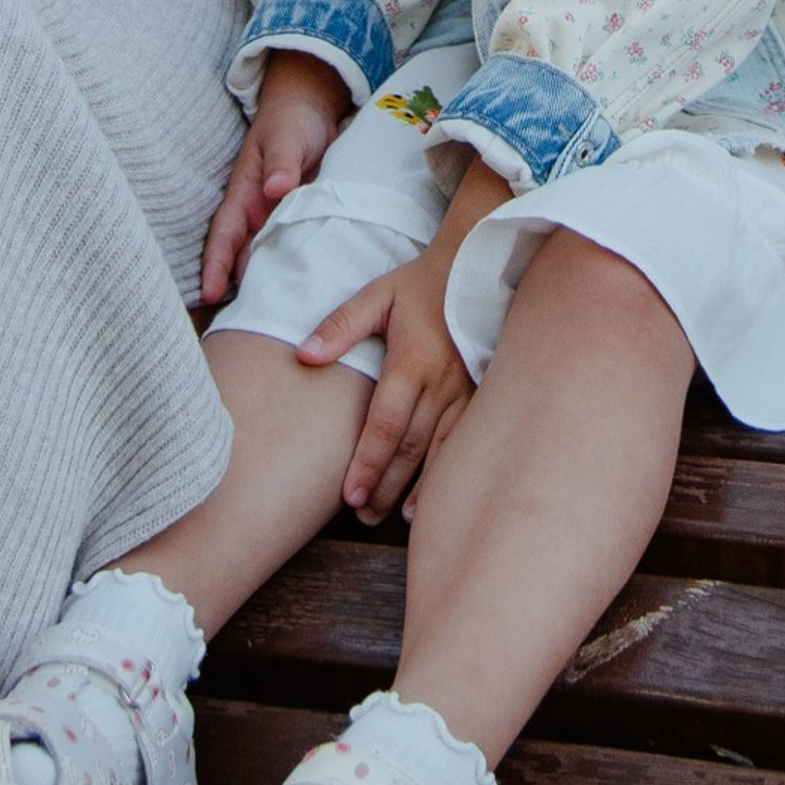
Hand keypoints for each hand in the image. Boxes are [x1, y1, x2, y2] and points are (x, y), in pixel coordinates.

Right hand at [201, 52, 347, 303]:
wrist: (314, 108)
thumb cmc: (292, 121)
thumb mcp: (287, 138)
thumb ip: (282, 163)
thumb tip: (275, 188)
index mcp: (245, 196)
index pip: (224, 236)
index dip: (214, 265)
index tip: (208, 294)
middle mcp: (259, 214)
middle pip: (244, 259)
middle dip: (241, 290)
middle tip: (247, 326)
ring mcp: (280, 219)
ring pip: (270, 259)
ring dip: (272, 284)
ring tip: (278, 320)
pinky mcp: (303, 220)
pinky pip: (297, 249)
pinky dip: (298, 269)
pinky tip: (309, 292)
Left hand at [300, 251, 475, 523]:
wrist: (478, 268)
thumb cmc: (420, 284)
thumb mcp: (378, 294)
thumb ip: (341, 325)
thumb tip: (303, 355)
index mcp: (411, 361)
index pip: (385, 424)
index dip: (368, 463)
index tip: (348, 496)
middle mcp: (440, 383)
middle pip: (409, 448)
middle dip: (384, 486)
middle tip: (361, 514)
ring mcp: (465, 393)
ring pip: (437, 453)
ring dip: (413, 490)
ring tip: (388, 517)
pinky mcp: (480, 396)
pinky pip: (461, 445)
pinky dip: (444, 476)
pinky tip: (429, 501)